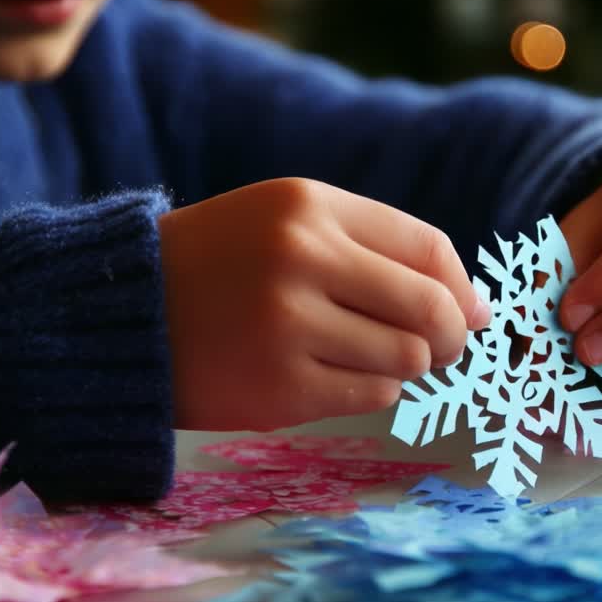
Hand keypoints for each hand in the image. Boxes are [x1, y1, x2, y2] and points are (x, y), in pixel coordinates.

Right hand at [158, 178, 489, 431]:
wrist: (124, 313)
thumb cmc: (220, 264)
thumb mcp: (288, 222)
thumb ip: (376, 248)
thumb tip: (477, 305)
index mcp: (309, 207)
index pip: (429, 249)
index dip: (462, 286)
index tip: (469, 308)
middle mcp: (302, 259)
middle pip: (431, 308)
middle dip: (452, 334)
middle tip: (442, 346)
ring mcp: (289, 326)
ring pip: (408, 358)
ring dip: (407, 364)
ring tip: (370, 354)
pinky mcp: (280, 388)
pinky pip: (371, 394)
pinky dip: (372, 389)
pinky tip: (339, 374)